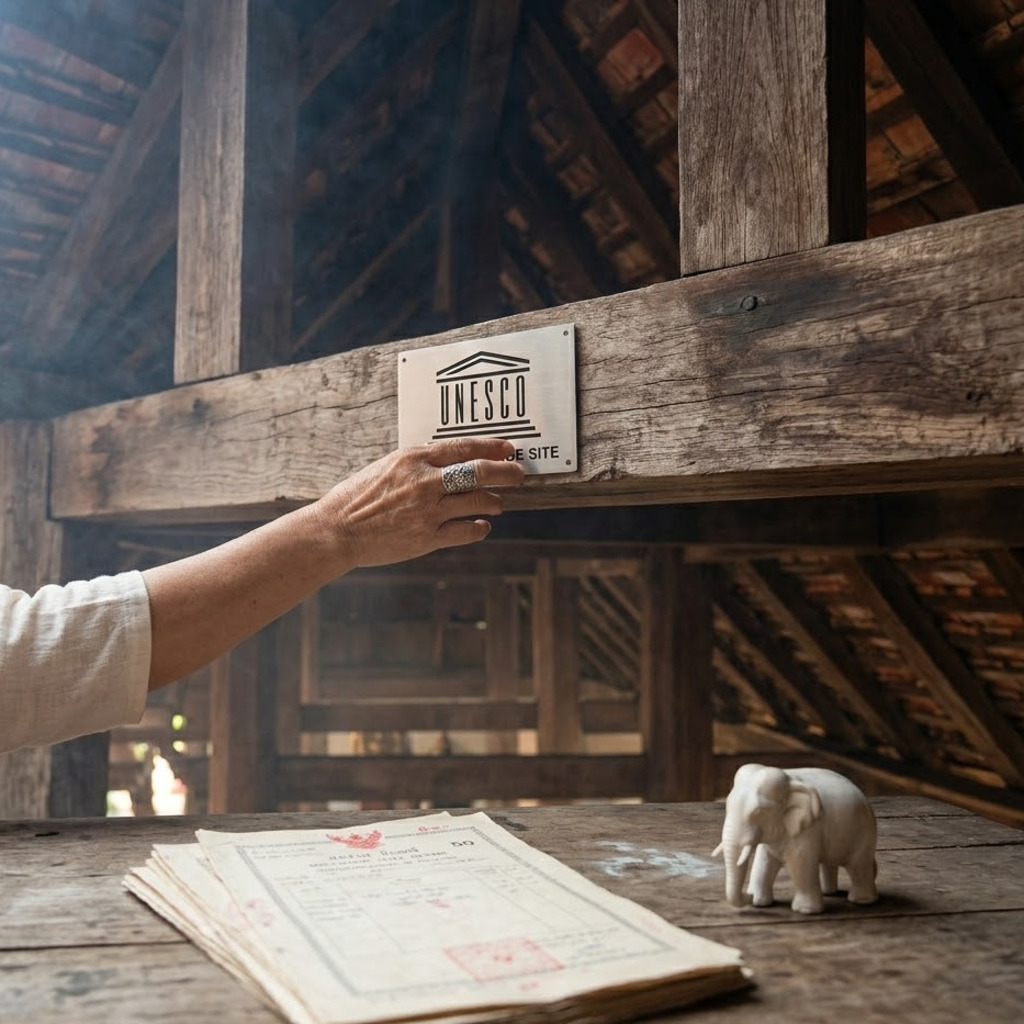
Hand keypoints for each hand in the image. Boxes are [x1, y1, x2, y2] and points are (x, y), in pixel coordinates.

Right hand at [313, 438, 524, 568]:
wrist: (337, 530)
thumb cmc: (359, 496)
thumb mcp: (388, 466)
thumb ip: (420, 463)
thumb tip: (452, 460)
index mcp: (413, 459)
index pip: (463, 448)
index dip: (491, 447)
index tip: (508, 448)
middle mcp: (424, 482)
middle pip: (479, 473)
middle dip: (506, 472)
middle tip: (519, 474)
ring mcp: (427, 511)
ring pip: (477, 502)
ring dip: (494, 501)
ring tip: (498, 503)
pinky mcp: (427, 538)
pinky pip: (466, 531)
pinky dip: (480, 527)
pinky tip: (482, 525)